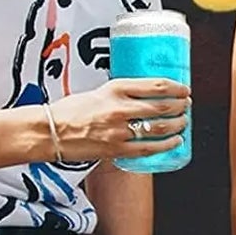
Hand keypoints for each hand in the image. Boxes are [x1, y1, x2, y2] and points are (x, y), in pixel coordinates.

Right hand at [49, 79, 190, 161]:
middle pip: (163, 106)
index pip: (157, 85)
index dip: (177, 88)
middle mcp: (120, 108)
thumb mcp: (100, 91)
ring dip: (178, 125)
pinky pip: (149, 148)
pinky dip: (167, 145)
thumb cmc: (70, 111)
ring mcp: (119, 130)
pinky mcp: (116, 149)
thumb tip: (148, 95)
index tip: (184, 90)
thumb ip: (123, 93)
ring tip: (183, 122)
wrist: (48, 131)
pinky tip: (175, 141)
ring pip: (160, 127)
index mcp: (116, 88)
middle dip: (181, 106)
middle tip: (186, 106)